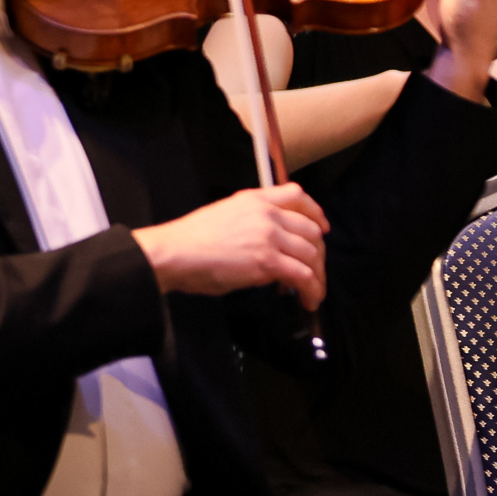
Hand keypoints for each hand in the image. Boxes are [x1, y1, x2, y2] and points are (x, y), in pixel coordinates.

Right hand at [130, 182, 329, 309]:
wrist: (174, 252)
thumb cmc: (188, 241)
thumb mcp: (223, 215)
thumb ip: (250, 223)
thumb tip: (267, 246)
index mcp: (253, 200)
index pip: (296, 195)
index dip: (316, 212)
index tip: (322, 226)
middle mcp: (266, 214)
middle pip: (311, 230)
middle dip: (318, 254)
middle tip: (314, 270)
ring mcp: (269, 237)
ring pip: (312, 255)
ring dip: (318, 277)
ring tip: (313, 293)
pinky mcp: (268, 262)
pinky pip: (304, 276)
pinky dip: (312, 290)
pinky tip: (308, 300)